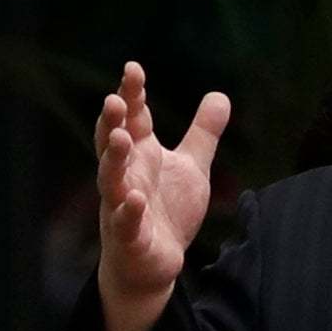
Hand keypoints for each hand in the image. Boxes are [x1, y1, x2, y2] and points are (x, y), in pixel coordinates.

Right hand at [94, 61, 228, 330]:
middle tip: (115, 99)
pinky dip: (128, 211)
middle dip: (113, 122)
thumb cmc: (166, 209)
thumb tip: (220, 95)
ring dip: (114, 160)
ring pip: (111, 180)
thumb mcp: (191, 167)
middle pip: (113, 144)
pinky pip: (125, 222)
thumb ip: (203, 133)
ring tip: (122, 139)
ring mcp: (121, 206)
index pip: (133, 120)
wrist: (153, 261)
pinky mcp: (128, 236)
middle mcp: (125, 176)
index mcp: (140, 156)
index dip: (132, 95)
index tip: (134, 69)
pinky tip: (134, 198)